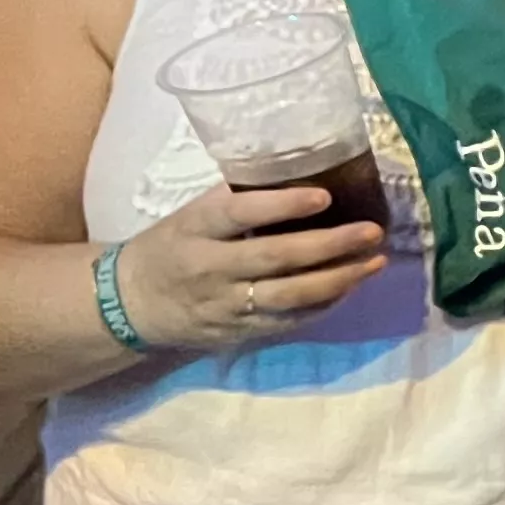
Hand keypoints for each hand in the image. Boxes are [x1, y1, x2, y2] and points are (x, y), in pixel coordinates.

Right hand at [107, 183, 388, 351]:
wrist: (130, 304)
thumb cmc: (171, 247)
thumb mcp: (190, 216)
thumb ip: (235, 200)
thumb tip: (296, 171)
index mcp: (194, 230)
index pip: (238, 215)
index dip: (281, 206)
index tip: (324, 195)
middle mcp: (210, 270)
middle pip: (275, 259)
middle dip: (330, 245)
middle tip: (371, 231)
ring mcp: (226, 306)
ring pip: (289, 297)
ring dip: (339, 279)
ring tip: (374, 261)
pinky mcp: (239, 333)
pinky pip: (290, 321)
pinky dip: (325, 304)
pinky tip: (352, 286)